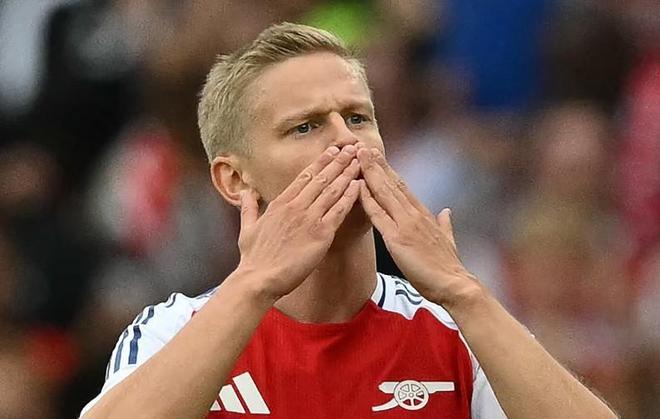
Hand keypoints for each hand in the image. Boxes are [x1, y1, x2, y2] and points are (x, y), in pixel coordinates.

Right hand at [237, 145, 360, 300]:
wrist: (259, 279)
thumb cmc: (253, 258)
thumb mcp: (247, 228)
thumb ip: (248, 207)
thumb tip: (246, 192)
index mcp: (280, 203)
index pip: (304, 177)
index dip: (320, 162)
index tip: (332, 151)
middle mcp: (296, 206)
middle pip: (322, 178)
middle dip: (338, 161)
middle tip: (352, 147)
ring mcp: (309, 219)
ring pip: (332, 190)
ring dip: (347, 174)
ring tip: (359, 160)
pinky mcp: (320, 235)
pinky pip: (339, 211)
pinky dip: (350, 197)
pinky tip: (359, 186)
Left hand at [356, 145, 482, 308]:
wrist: (454, 285)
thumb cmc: (449, 267)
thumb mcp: (448, 240)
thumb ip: (445, 224)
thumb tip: (446, 211)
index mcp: (423, 215)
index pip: (402, 187)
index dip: (389, 171)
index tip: (378, 157)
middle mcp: (414, 215)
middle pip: (391, 184)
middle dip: (376, 165)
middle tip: (362, 147)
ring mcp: (406, 225)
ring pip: (384, 193)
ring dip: (370, 173)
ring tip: (358, 156)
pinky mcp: (397, 239)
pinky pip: (379, 215)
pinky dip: (368, 200)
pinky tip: (358, 187)